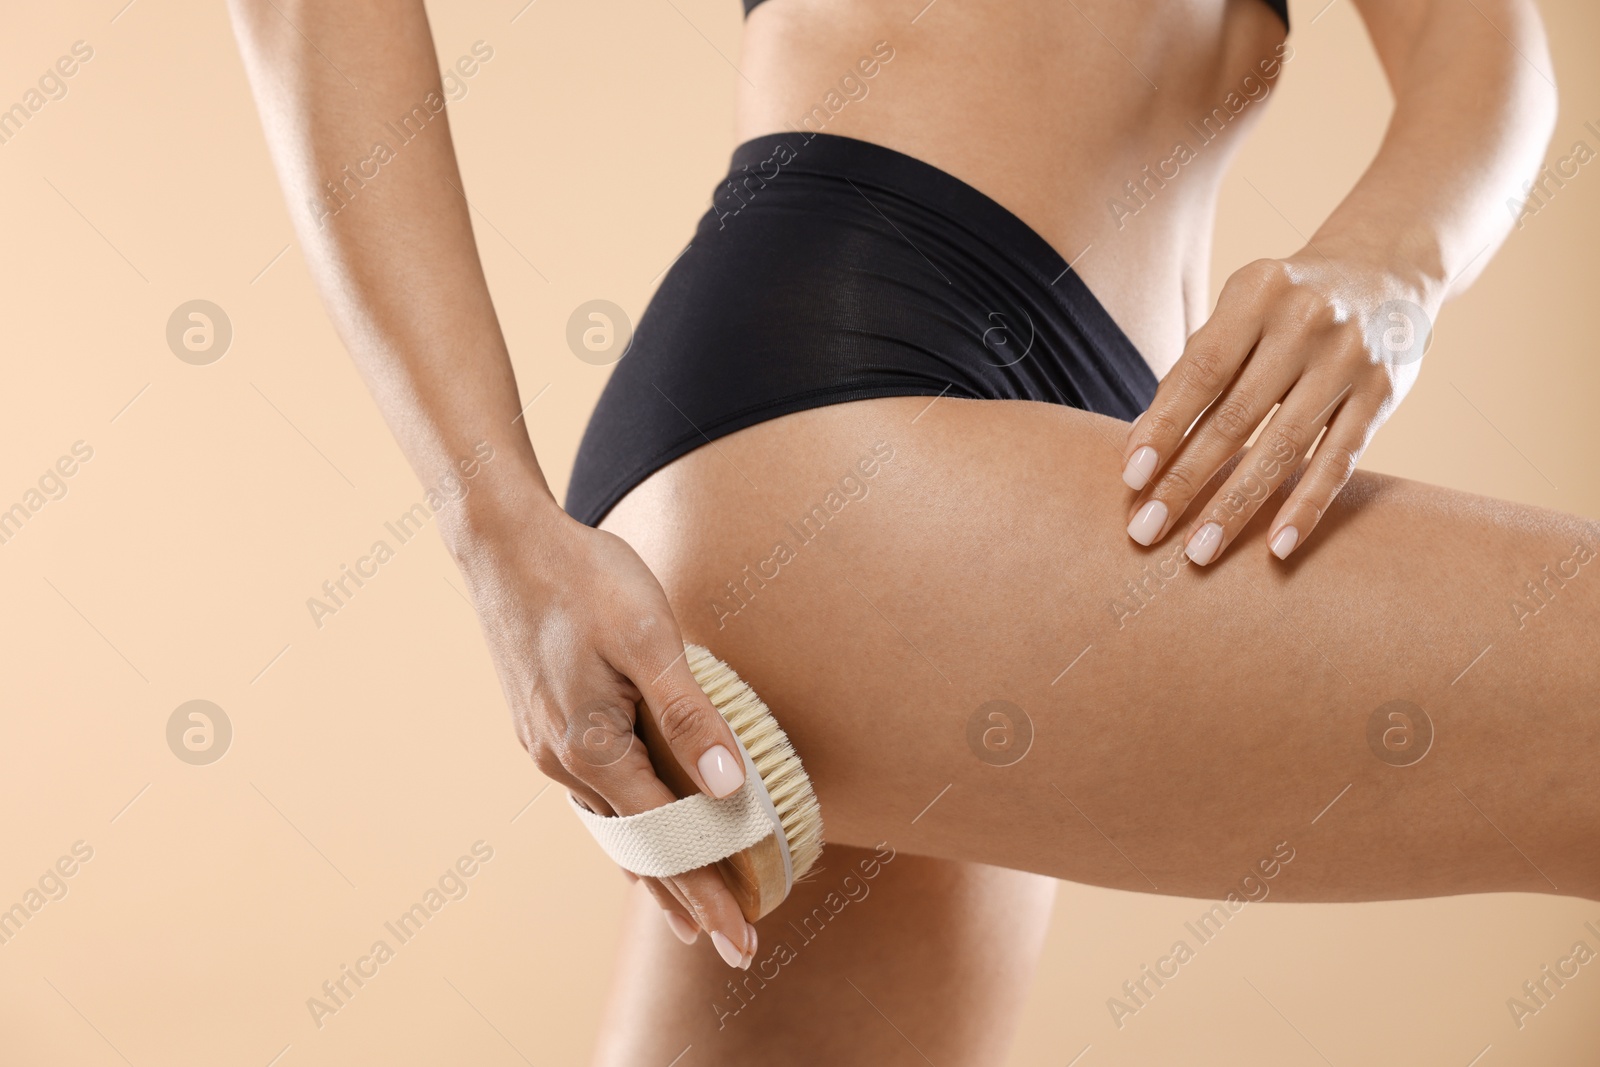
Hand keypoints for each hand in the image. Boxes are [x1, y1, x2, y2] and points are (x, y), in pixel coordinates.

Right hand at [451, 493, 758, 967]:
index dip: (709, 891)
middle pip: (637, 849)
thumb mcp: (650, 637)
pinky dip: (627, 829)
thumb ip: (689, 714)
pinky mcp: (544, 727)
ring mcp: (546, 747)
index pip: (665, 840)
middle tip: (734, 947)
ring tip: (690, 914)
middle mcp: (562, 761)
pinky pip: (595, 797)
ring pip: (612, 828)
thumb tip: (729, 787)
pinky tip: (639, 840)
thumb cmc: (585, 578)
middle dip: (688, 900)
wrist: (504, 542)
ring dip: (655, 871)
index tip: (745, 939)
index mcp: (590, 746)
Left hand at [1118, 253, 1431, 564]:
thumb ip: (1193, 370)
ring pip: (1284, 447)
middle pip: (1236, 416)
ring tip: (1199, 550)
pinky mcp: (1384, 393)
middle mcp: (1307, 321)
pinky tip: (1277, 547)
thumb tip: (1140, 445)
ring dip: (1237, 506)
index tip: (1131, 478)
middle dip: (1187, 480)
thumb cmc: (1284, 305)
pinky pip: (1340, 460)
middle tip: (1147, 530)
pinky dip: (1307, 506)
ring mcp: (1350, 358)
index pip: (1200, 372)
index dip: (1164, 428)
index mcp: (1257, 292)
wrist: (1385, 269)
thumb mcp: (1239, 312)